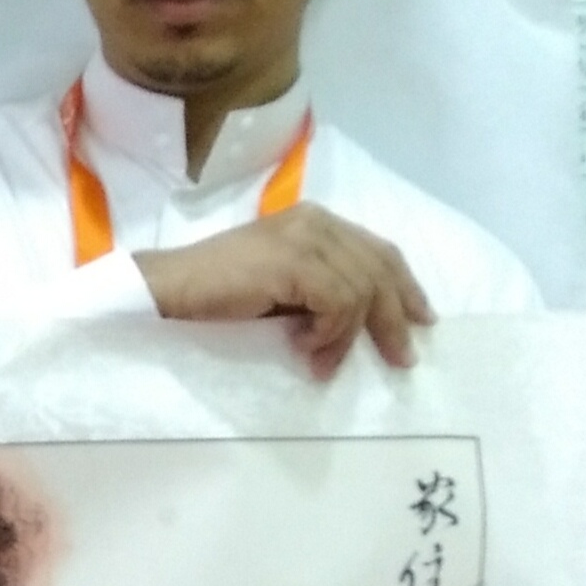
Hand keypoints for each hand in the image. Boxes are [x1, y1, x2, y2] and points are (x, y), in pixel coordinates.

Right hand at [132, 206, 434, 377]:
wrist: (165, 289)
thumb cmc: (212, 295)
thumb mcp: (278, 286)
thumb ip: (314, 287)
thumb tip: (354, 323)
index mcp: (315, 221)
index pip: (378, 249)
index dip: (404, 286)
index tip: (421, 320)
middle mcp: (316, 222)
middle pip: (379, 266)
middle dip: (395, 316)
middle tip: (403, 357)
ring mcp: (305, 238)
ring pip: (361, 290)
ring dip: (348, 337)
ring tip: (324, 364)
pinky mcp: (294, 261)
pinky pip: (339, 302)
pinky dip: (330, 332)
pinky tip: (307, 347)